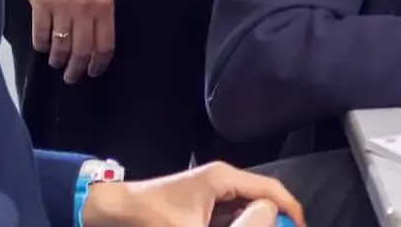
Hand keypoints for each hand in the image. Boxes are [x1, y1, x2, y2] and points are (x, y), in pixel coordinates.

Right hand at [27, 0, 115, 83]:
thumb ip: (100, 11)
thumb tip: (94, 37)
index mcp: (104, 5)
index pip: (104, 43)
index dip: (99, 62)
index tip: (94, 71)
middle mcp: (84, 10)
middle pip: (82, 50)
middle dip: (77, 69)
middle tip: (73, 78)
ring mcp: (61, 8)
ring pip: (60, 45)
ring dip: (58, 60)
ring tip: (57, 65)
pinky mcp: (40, 5)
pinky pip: (40, 33)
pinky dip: (41, 45)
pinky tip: (42, 48)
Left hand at [77, 161, 303, 226]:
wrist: (110, 212)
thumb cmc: (150, 218)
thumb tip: (269, 219)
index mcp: (223, 178)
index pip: (272, 189)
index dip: (290, 211)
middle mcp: (222, 179)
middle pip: (262, 198)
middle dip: (273, 219)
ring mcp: (211, 190)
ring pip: (246, 207)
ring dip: (254, 223)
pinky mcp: (200, 203)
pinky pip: (230, 214)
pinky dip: (238, 225)